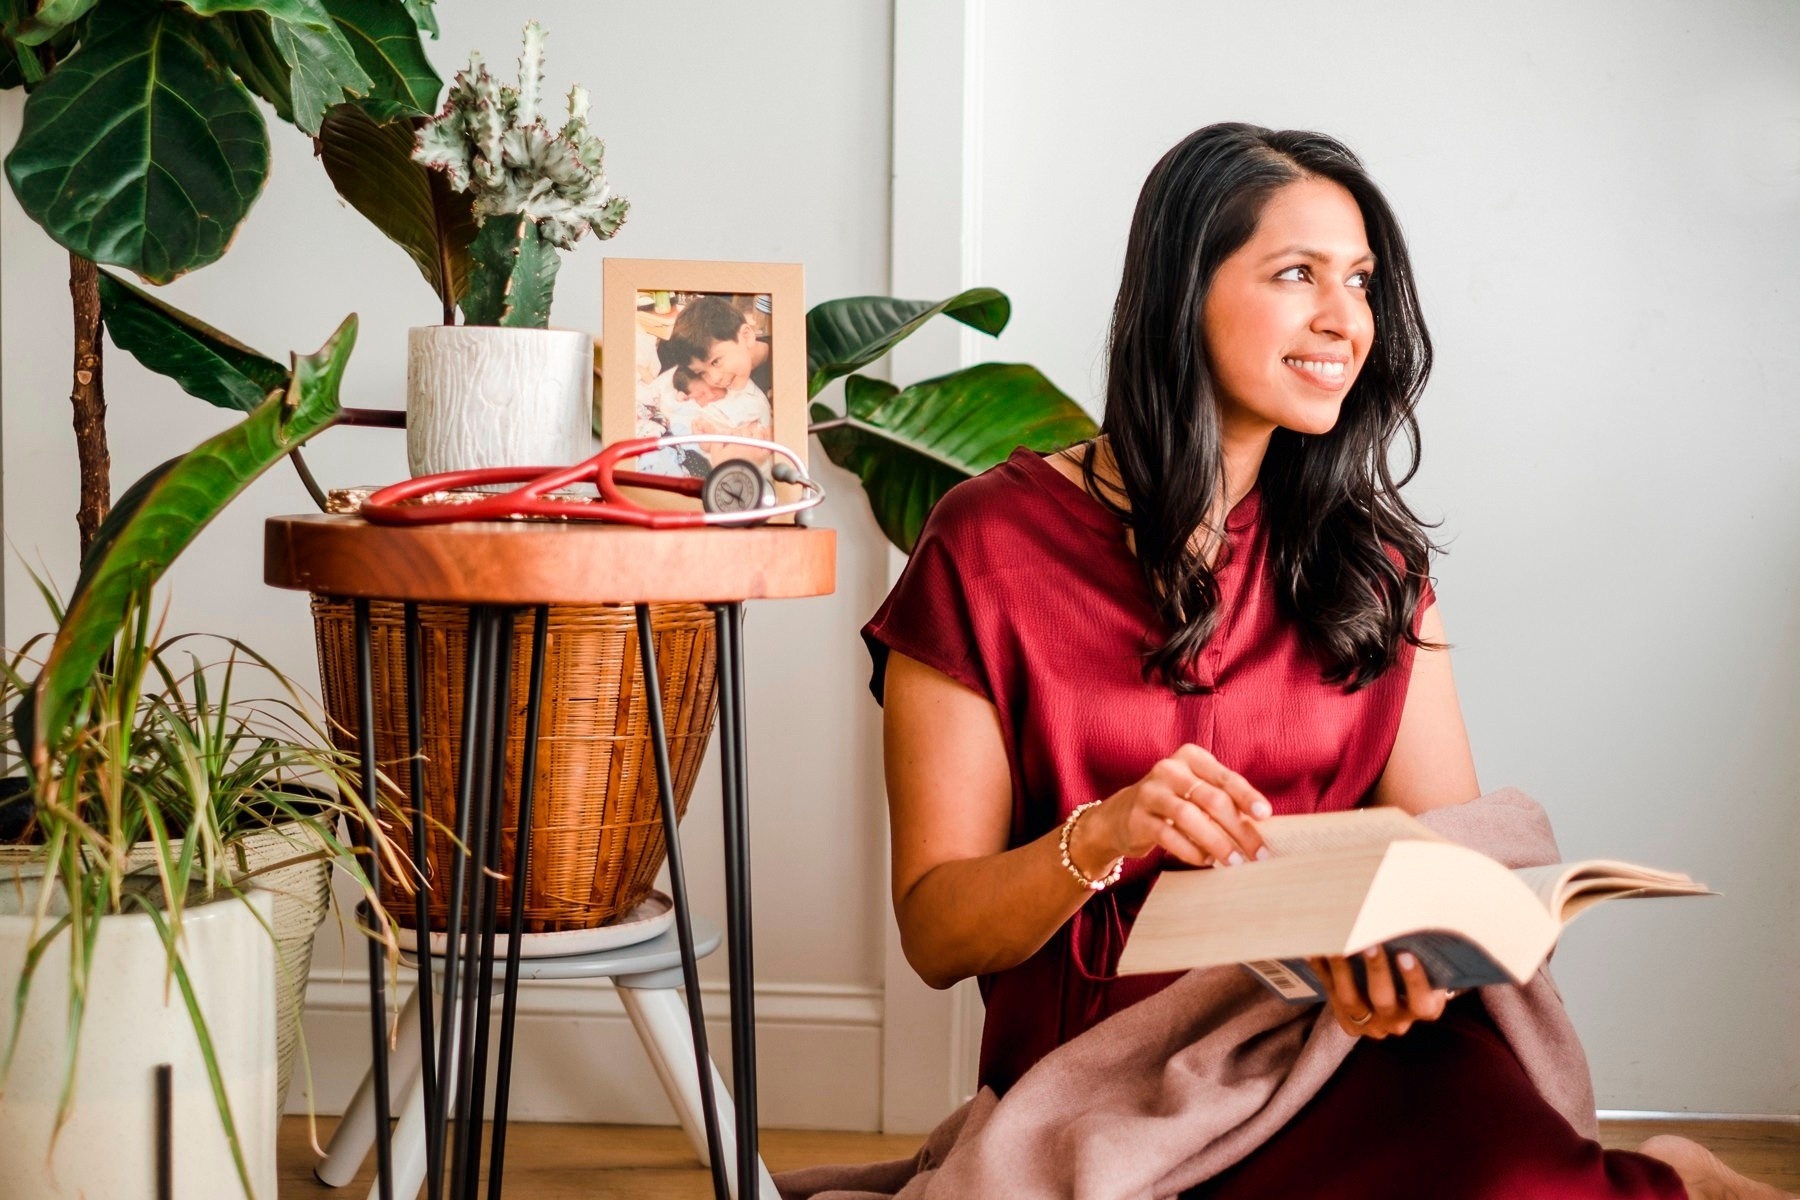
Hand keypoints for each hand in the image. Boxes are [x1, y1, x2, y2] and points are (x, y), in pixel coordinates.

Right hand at [1093, 744, 1272, 868]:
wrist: (1120, 817)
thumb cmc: (1171, 803)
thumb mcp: (1196, 791)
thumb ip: (1223, 799)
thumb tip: (1260, 825)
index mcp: (1190, 757)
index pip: (1225, 777)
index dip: (1247, 797)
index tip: (1265, 816)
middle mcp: (1169, 769)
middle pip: (1211, 799)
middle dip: (1239, 829)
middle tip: (1258, 854)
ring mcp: (1150, 792)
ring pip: (1189, 817)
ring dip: (1217, 842)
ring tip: (1234, 862)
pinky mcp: (1137, 818)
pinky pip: (1168, 835)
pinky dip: (1191, 850)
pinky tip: (1206, 860)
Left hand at [1307, 947, 1459, 1038]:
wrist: (1390, 1005)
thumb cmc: (1412, 976)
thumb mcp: (1426, 973)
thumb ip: (1421, 956)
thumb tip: (1408, 918)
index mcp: (1424, 1009)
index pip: (1423, 1004)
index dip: (1415, 981)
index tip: (1406, 954)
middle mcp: (1397, 1020)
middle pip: (1384, 1001)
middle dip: (1376, 971)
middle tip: (1370, 944)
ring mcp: (1370, 1022)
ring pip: (1351, 1000)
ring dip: (1342, 970)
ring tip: (1337, 945)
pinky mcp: (1346, 1018)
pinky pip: (1330, 991)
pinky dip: (1321, 968)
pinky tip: (1313, 949)